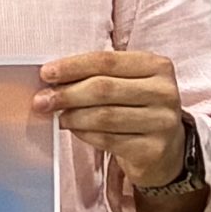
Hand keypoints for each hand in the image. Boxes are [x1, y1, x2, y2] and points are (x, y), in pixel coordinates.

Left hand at [34, 50, 189, 188]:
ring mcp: (161, 122)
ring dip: (73, 116)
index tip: (45, 73)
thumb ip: (98, 77)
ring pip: (104, 116)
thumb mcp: (128, 84)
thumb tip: (52, 79)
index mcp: (157, 66)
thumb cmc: (139, 110)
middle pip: (103, 88)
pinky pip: (108, 140)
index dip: (72, 66)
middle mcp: (164, 92)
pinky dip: (85, 134)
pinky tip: (75, 130)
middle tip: (42, 101)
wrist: (168, 150)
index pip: (107, 61)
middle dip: (66, 94)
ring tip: (58, 117)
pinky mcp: (152, 149)